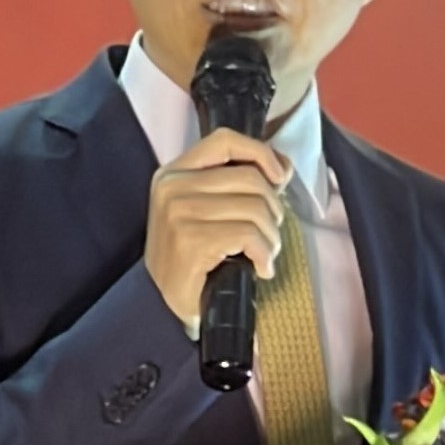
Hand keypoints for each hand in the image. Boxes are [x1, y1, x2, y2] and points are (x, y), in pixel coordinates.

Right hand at [143, 130, 290, 330]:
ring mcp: (179, 213)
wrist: (162, 305)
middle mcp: (173, 187)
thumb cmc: (192, 258)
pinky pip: (249, 235)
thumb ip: (237, 183)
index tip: (279, 177)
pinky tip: (260, 268)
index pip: (225, 139)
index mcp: (175, 173)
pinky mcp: (191, 240)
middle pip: (252, 179)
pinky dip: (265, 255)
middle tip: (267, 235)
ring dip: (272, 238)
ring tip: (263, 254)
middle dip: (273, 210)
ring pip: (256, 209)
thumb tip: (282, 167)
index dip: (261, 153)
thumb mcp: (206, 210)